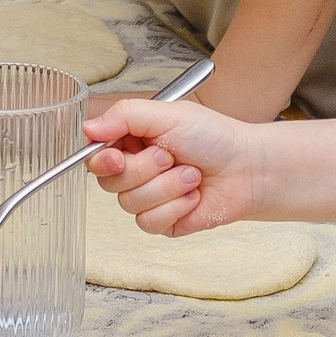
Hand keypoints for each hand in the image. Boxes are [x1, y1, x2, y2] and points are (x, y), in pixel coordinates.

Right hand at [80, 97, 269, 235]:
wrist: (248, 168)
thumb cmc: (213, 136)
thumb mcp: (167, 114)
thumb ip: (124, 116)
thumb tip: (87, 128)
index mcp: (132, 140)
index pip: (95, 154)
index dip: (100, 159)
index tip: (116, 156)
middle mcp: (136, 170)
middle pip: (109, 181)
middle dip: (144, 169)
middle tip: (170, 156)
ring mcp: (148, 198)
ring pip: (129, 203)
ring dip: (166, 187)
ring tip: (191, 174)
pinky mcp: (162, 222)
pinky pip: (149, 222)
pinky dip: (176, 206)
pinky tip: (193, 195)